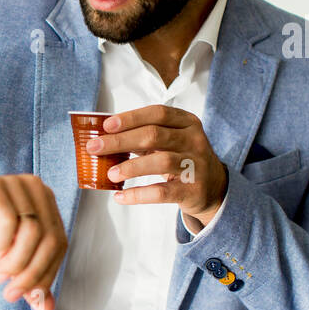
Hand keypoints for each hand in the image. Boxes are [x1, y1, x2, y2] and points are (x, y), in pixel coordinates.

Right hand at [0, 172, 67, 309]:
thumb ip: (27, 277)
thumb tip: (46, 307)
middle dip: (32, 273)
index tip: (31, 298)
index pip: (60, 243)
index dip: (48, 274)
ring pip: (32, 231)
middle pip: (50, 239)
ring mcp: (15, 184)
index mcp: (45, 204)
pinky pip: (7, 219)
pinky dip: (1, 241)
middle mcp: (35, 189)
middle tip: (12, 292)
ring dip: (16, 261)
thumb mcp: (4, 258)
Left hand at [84, 105, 227, 228]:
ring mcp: (196, 165)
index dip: (131, 118)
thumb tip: (104, 139)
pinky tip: (120, 196)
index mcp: (187, 122)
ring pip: (160, 161)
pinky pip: (162, 192)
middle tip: (94, 147)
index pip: (158, 113)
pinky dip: (138, 195)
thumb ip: (145, 136)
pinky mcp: (192, 190)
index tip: (106, 125)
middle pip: (154, 135)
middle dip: (120, 141)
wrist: (214, 187)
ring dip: (131, 167)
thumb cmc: (182, 158)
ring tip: (110, 173)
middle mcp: (194, 140)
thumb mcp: (171, 140)